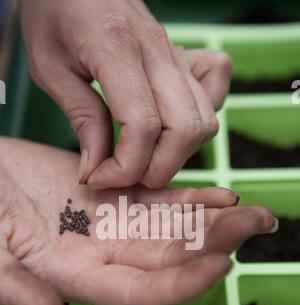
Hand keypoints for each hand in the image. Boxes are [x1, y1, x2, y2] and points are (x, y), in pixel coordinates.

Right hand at [0, 137, 275, 304]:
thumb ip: (18, 291)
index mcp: (74, 275)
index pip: (138, 293)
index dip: (181, 285)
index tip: (221, 265)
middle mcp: (101, 254)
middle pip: (167, 260)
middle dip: (214, 246)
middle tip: (254, 226)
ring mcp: (111, 223)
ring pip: (170, 229)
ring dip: (212, 223)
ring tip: (250, 213)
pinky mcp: (112, 193)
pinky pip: (158, 199)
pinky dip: (188, 197)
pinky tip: (218, 194)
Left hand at [20, 0, 231, 188]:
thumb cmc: (54, 16)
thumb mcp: (50, 68)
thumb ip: (80, 119)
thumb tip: (97, 168)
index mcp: (116, 46)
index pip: (143, 126)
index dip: (126, 167)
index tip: (99, 176)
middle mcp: (158, 49)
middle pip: (185, 130)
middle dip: (156, 169)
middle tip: (124, 175)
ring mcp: (177, 51)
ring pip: (205, 120)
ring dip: (177, 153)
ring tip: (142, 157)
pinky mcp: (185, 54)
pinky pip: (215, 89)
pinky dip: (201, 118)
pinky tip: (170, 124)